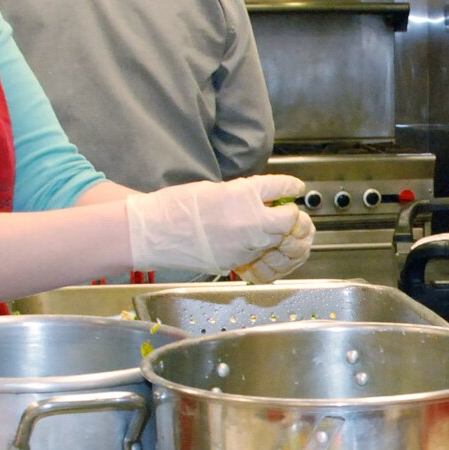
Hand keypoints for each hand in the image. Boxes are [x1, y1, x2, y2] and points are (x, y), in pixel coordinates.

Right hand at [126, 175, 313, 275]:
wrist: (154, 232)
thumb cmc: (176, 206)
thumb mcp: (214, 189)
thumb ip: (241, 194)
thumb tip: (258, 199)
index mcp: (244, 194)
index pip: (281, 188)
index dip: (290, 187)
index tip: (294, 188)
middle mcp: (251, 220)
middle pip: (288, 219)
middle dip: (287, 215)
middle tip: (282, 210)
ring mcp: (245, 244)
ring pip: (276, 240)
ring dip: (275, 233)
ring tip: (261, 227)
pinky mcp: (236, 261)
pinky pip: (257, 255)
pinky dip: (256, 248)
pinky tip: (243, 241)